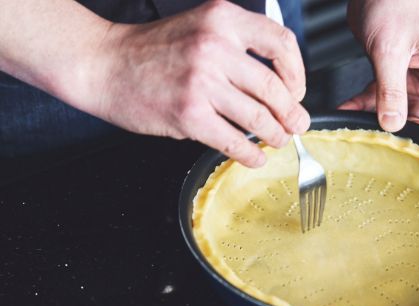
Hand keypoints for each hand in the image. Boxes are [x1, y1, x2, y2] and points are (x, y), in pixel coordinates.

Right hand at [91, 0, 308, 166]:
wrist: (105, 64)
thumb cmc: (154, 50)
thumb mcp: (201, 27)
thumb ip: (239, 47)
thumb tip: (280, 84)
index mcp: (223, 20)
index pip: (281, 43)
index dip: (297, 73)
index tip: (297, 90)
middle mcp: (215, 47)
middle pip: (275, 88)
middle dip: (292, 113)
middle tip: (297, 124)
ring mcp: (202, 82)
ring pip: (259, 117)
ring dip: (276, 135)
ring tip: (278, 140)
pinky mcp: (189, 114)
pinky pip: (234, 141)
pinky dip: (251, 154)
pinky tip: (254, 156)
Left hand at [340, 0, 418, 155]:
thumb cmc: (393, 3)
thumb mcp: (390, 50)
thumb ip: (391, 89)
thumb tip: (392, 125)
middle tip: (402, 146)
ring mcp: (415, 79)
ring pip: (411, 117)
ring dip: (389, 125)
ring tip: (368, 129)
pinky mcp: (394, 76)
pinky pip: (384, 101)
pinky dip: (366, 108)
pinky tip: (348, 110)